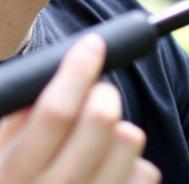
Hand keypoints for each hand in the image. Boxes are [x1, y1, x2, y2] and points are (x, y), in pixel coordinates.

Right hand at [0, 34, 160, 183]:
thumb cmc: (19, 177)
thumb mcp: (1, 148)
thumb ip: (23, 114)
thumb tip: (63, 69)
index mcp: (13, 174)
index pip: (55, 112)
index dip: (78, 70)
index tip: (92, 45)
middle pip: (102, 118)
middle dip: (103, 93)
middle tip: (96, 95)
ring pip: (130, 138)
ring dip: (119, 131)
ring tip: (98, 143)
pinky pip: (147, 170)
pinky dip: (134, 165)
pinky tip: (111, 170)